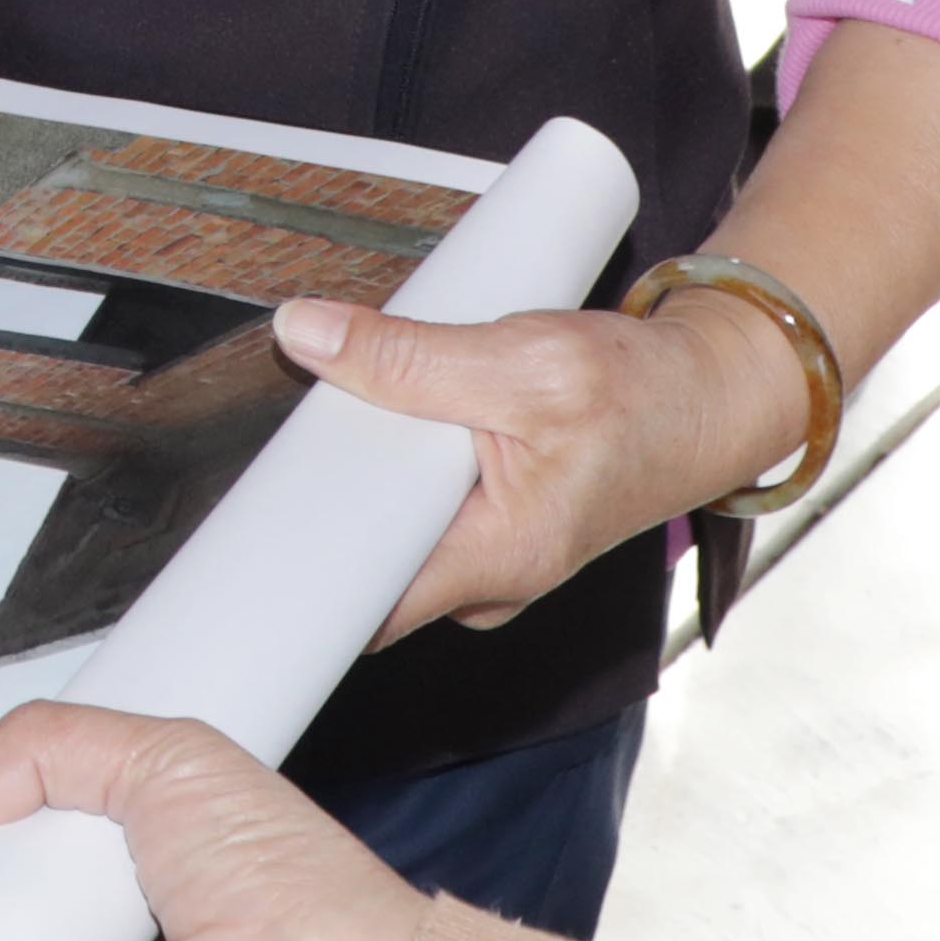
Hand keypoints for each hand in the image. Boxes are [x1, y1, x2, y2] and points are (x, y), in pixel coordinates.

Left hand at [278, 277, 820, 640]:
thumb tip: (307, 335)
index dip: (290, 578)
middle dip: (315, 500)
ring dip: (354, 476)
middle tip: (282, 430)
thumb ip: (409, 355)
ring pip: (382, 530)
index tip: (233, 540)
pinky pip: (409, 510)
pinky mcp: (485, 530)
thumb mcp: (524, 361)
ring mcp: (484, 561)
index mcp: (496, 560)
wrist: (706, 397)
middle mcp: (485, 580)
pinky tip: (378, 421)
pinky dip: (388, 467)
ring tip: (334, 411)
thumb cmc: (642, 396)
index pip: (362, 604)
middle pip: (359, 560)